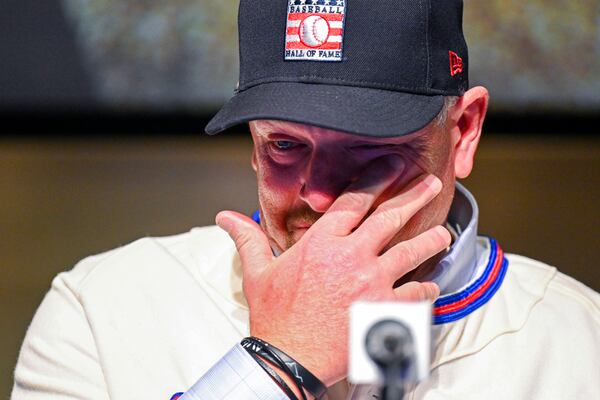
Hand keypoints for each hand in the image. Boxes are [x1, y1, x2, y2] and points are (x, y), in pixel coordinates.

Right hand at [216, 156, 449, 385]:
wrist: (290, 359)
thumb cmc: (276, 318)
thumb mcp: (258, 274)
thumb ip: (248, 239)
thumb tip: (225, 218)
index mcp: (322, 243)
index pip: (354, 200)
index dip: (376, 178)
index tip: (391, 165)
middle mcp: (351, 256)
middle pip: (390, 217)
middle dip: (413, 195)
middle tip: (429, 183)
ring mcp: (372, 282)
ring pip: (412, 251)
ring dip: (431, 239)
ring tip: (443, 232)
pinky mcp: (386, 308)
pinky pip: (416, 293)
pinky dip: (425, 288)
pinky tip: (429, 285)